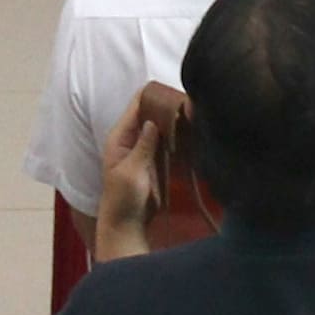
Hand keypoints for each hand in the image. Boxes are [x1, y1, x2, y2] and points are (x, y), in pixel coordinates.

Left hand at [96, 83, 188, 236]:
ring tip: (194, 112)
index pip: (135, 107)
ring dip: (173, 121)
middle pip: (150, 114)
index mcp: (120, 137)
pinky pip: (165, 143)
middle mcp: (132, 139)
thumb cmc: (123, 198)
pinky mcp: (154, 161)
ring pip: (160, 128)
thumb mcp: (132, 171)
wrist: (126, 224)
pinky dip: (176, 137)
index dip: (151, 96)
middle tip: (190, 101)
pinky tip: (191, 132)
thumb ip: (142, 146)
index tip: (171, 89)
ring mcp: (144, 150)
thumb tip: (152, 120)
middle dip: (167, 107)